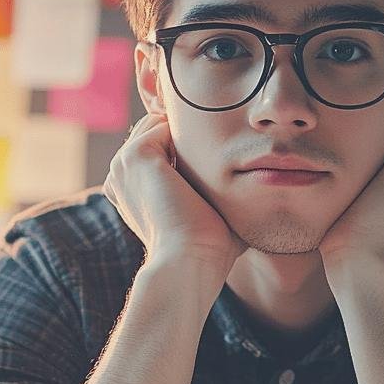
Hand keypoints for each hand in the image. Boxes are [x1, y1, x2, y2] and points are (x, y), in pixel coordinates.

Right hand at [103, 111, 246, 291]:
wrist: (190, 261)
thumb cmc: (208, 248)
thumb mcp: (211, 211)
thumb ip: (218, 189)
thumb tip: (261, 185)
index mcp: (132, 188)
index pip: (159, 145)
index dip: (190, 146)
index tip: (219, 161)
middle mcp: (123, 174)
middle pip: (158, 129)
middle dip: (188, 134)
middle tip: (220, 157)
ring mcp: (125, 164)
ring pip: (161, 123)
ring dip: (189, 133)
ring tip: (214, 159)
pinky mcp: (137, 155)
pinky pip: (165, 124)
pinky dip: (189, 134)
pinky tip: (206, 159)